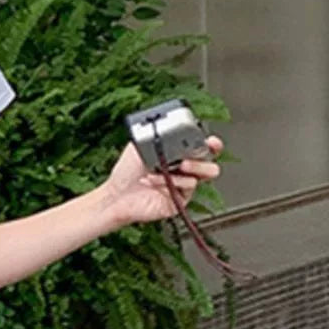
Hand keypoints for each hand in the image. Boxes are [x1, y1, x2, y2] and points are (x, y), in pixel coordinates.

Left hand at [100, 135, 223, 228]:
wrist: (116, 195)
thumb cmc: (125, 173)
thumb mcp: (140, 145)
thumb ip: (158, 135)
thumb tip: (174, 127)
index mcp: (175, 154)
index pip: (200, 145)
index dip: (209, 142)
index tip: (212, 139)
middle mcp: (181, 169)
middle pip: (208, 158)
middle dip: (209, 151)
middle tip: (207, 147)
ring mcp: (182, 185)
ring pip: (206, 173)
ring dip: (195, 165)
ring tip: (182, 164)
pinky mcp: (179, 200)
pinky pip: (191, 186)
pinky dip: (179, 180)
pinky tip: (163, 180)